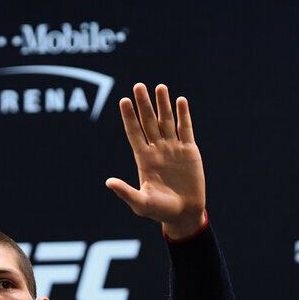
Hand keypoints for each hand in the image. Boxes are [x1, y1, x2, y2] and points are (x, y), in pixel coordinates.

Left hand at [106, 83, 206, 238]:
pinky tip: (180, 100)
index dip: (129, 117)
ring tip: (160, 87)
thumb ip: (126, 192)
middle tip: (138, 86)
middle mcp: (157, 150)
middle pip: (149, 122)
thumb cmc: (160, 211)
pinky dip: (183, 115)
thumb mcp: (141, 204)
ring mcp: (173, 149)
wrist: (184, 214)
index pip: (134, 133)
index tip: (123, 101)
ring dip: (163, 104)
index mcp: (143, 159)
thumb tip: (109, 182)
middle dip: (144, 104)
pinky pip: (185, 129)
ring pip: (167, 121)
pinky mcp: (189, 151)